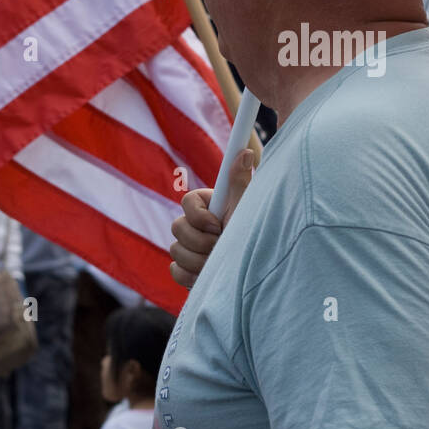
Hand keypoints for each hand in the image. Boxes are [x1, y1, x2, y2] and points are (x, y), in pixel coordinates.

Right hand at [169, 148, 253, 289]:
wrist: (254, 276)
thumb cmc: (252, 239)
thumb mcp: (245, 211)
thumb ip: (239, 183)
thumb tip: (244, 152)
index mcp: (209, 206)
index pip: (187, 200)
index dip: (199, 216)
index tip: (218, 225)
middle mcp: (196, 224)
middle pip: (177, 227)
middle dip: (200, 242)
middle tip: (221, 247)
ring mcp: (189, 247)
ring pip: (175, 250)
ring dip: (199, 261)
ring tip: (219, 263)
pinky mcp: (186, 269)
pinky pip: (175, 270)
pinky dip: (190, 275)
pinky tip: (207, 275)